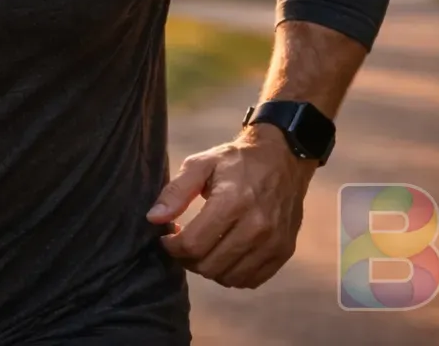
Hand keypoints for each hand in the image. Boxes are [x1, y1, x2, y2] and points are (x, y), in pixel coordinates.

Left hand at [146, 123, 316, 288]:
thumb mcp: (200, 164)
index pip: (193, 245)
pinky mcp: (284, 251)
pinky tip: (224, 256)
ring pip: (230, 278)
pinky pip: (252, 280)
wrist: (282, 158)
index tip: (166, 237)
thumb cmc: (235, 161)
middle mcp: (257, 227)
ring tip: (202, 250)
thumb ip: (175, 192)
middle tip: (182, 244)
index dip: (172, 247)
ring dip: (209, 269)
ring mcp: (274, 242)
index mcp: (232, 202)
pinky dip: (233, 275)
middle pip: (210, 266)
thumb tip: (153, 219)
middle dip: (187, 259)